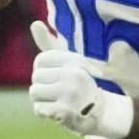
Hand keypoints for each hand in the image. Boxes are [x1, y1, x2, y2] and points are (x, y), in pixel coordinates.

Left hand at [27, 22, 133, 138]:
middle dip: (43, 87)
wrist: (104, 114)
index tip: (56, 79)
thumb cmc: (81, 86)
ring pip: (35, 92)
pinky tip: (57, 113)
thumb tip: (35, 23)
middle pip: (36, 77)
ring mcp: (69, 94)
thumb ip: (50, 44)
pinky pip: (38, 109)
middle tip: (59, 94)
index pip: (41, 61)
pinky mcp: (65, 112)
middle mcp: (73, 75)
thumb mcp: (70, 63)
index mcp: (74, 62)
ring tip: (57, 102)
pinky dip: (44, 113)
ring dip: (42, 100)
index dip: (43, 71)